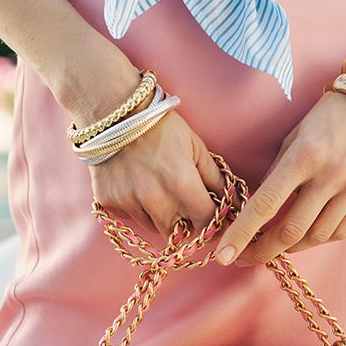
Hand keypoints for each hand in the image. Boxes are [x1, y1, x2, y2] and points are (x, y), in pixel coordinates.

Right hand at [79, 88, 224, 241]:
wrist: (114, 110)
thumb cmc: (160, 125)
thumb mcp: (195, 147)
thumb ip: (215, 179)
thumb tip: (236, 205)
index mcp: (181, 182)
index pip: (206, 221)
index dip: (214, 222)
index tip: (215, 218)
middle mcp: (154, 198)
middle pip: (179, 234)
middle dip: (186, 224)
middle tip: (186, 206)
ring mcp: (128, 201)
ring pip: (154, 228)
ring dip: (162, 217)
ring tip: (159, 190)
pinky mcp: (108, 202)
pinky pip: (130, 218)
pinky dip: (138, 209)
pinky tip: (138, 186)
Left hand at [213, 90, 345, 266]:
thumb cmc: (328, 117)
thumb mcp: (294, 137)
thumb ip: (276, 174)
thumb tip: (257, 210)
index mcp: (304, 156)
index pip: (265, 204)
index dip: (242, 234)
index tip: (223, 255)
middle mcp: (330, 175)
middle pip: (291, 231)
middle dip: (263, 251)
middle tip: (246, 257)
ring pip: (315, 237)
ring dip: (291, 246)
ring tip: (277, 243)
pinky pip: (339, 232)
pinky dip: (318, 238)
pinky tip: (307, 233)